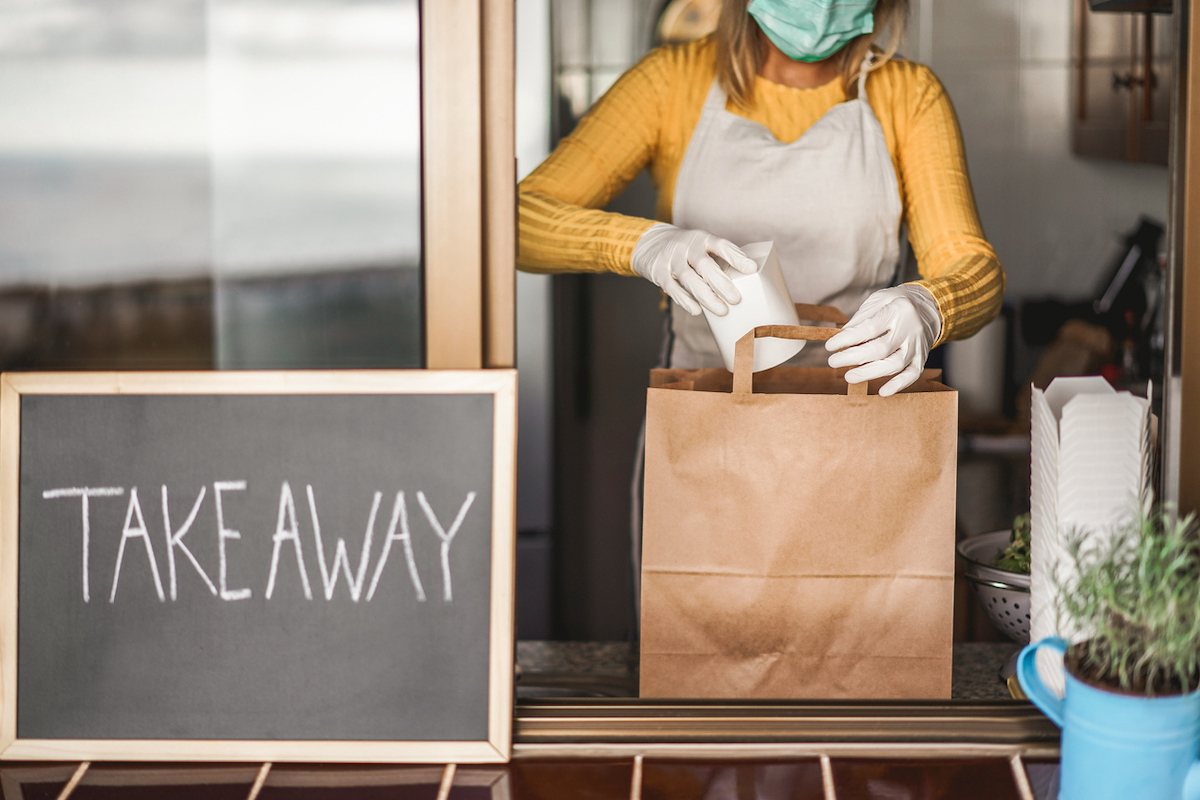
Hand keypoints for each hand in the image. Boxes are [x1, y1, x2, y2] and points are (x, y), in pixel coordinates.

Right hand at [630, 224, 757, 315]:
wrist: (649, 243)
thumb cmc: (686, 250)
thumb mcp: (702, 247)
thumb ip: (718, 260)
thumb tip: (747, 281)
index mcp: (703, 239)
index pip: (722, 246)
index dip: (736, 257)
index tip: (752, 269)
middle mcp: (687, 247)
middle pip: (705, 265)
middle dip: (721, 283)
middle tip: (736, 299)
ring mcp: (672, 259)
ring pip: (689, 278)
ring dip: (706, 296)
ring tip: (722, 310)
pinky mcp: (659, 272)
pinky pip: (672, 288)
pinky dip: (685, 300)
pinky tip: (697, 310)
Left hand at [825, 285, 942, 396]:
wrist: (930, 306)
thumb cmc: (897, 303)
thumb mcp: (878, 300)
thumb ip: (861, 318)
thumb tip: (843, 337)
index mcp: (897, 310)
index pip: (869, 328)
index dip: (847, 339)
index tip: (829, 346)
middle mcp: (910, 329)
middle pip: (880, 349)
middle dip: (853, 358)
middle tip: (833, 362)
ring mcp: (917, 345)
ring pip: (895, 364)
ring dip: (869, 373)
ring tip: (848, 376)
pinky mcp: (922, 357)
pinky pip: (913, 374)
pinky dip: (898, 385)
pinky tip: (882, 392)